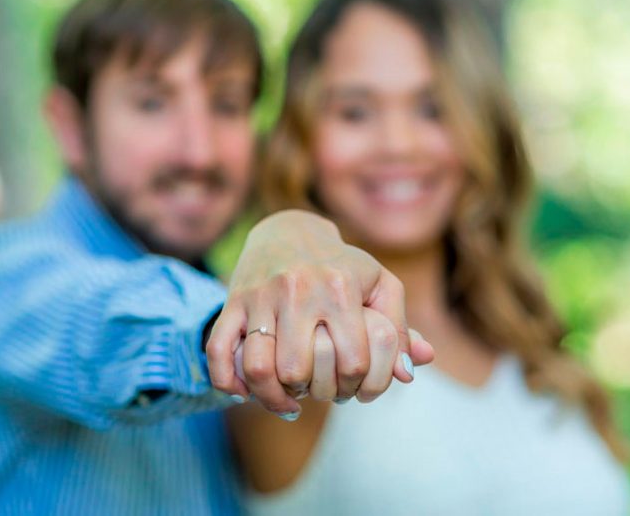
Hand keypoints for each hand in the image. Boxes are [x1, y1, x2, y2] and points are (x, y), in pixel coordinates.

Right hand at [205, 210, 421, 415]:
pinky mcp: (233, 300)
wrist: (290, 231)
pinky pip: (219, 349)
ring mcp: (261, 295)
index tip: (355, 388)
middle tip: (320, 391)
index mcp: (340, 288)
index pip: (351, 361)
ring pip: (257, 366)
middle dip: (312, 392)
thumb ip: (398, 329)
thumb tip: (410, 374)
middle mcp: (298, 290)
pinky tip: (244, 393)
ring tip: (288, 400)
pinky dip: (228, 381)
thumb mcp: (380, 285)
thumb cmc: (342, 265)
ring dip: (271, 396)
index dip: (357, 386)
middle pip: (299, 370)